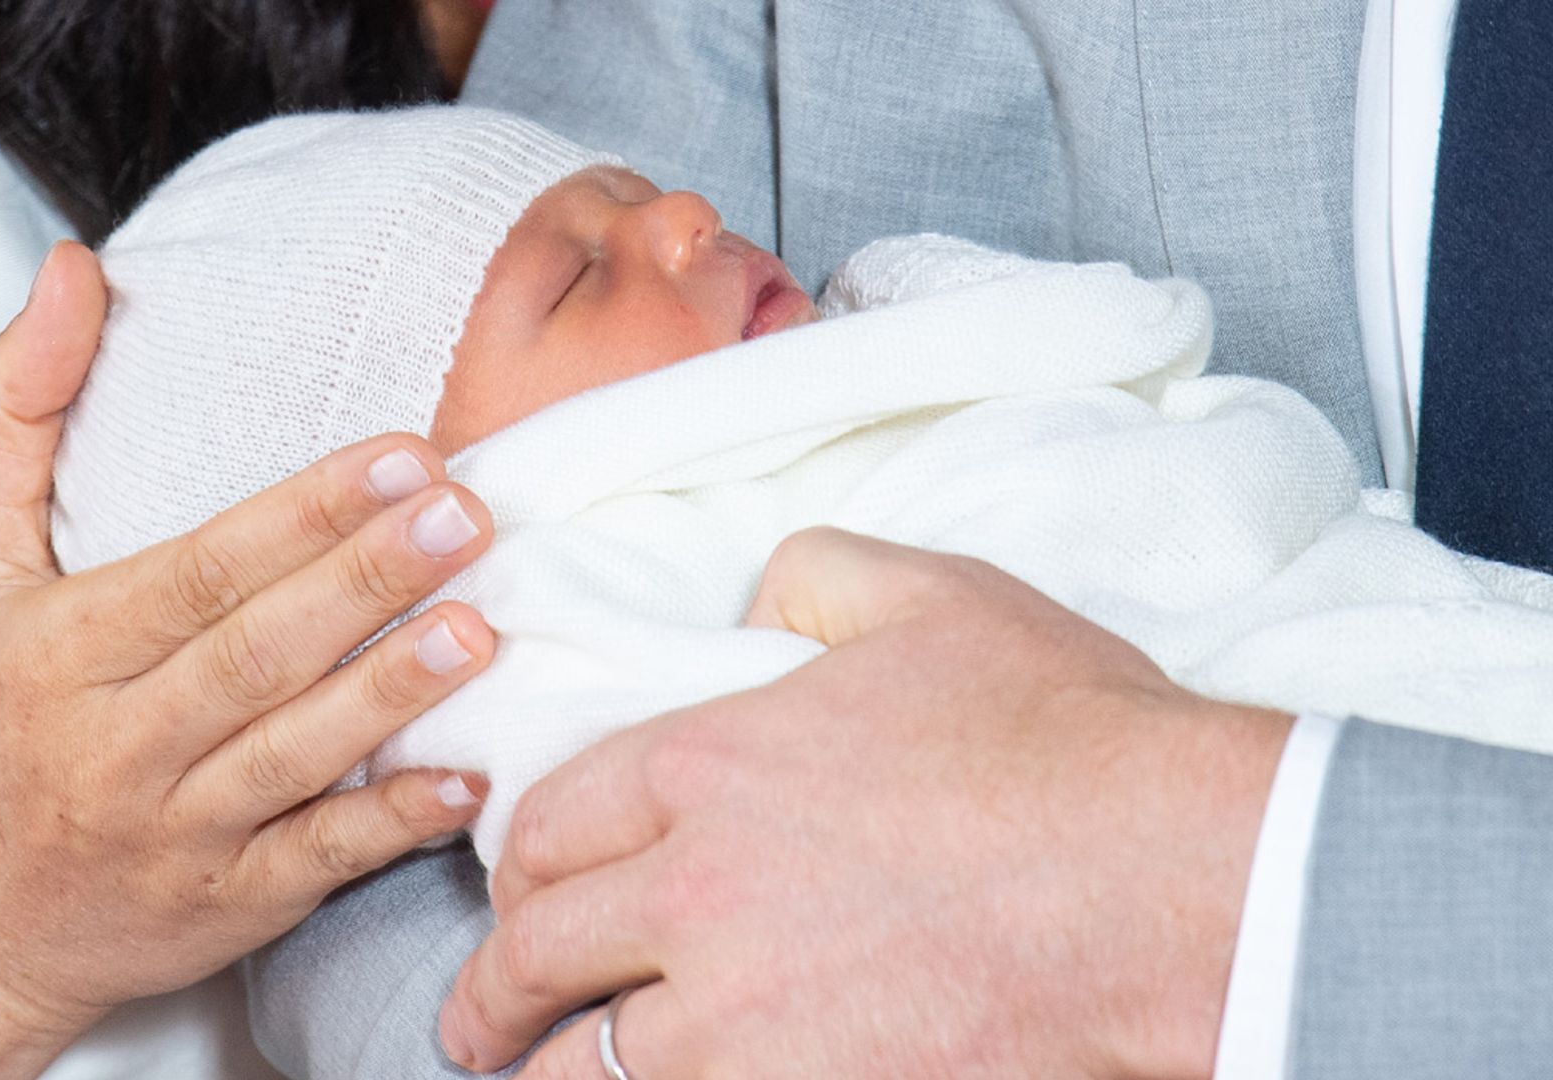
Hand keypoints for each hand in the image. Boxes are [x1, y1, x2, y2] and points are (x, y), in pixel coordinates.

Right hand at [0, 244, 496, 1043]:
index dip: (301, 515)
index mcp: (55, 650)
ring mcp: (175, 835)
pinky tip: (468, 777)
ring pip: (294, 758)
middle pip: (255, 656)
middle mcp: (113, 747)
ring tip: (481, 627)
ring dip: (391, 695)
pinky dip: (391, 824)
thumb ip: (13, 407)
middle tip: (468, 514)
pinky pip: (316, 863)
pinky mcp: (227, 908)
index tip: (401, 453)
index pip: (194, 574)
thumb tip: (79, 266)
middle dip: (366, 582)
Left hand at [439, 527, 1292, 1078]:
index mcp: (708, 763)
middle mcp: (697, 889)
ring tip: (526, 1079)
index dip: (517, 864)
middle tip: (478, 1017)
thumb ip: (810, 578)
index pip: (552, 823)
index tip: (513, 894)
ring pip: (584, 1066)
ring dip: (543, 1074)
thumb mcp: (930, 598)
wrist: (1173, 875)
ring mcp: (744, 1012)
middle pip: (538, 950)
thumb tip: (755, 596)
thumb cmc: (1063, 734)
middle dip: (491, 992)